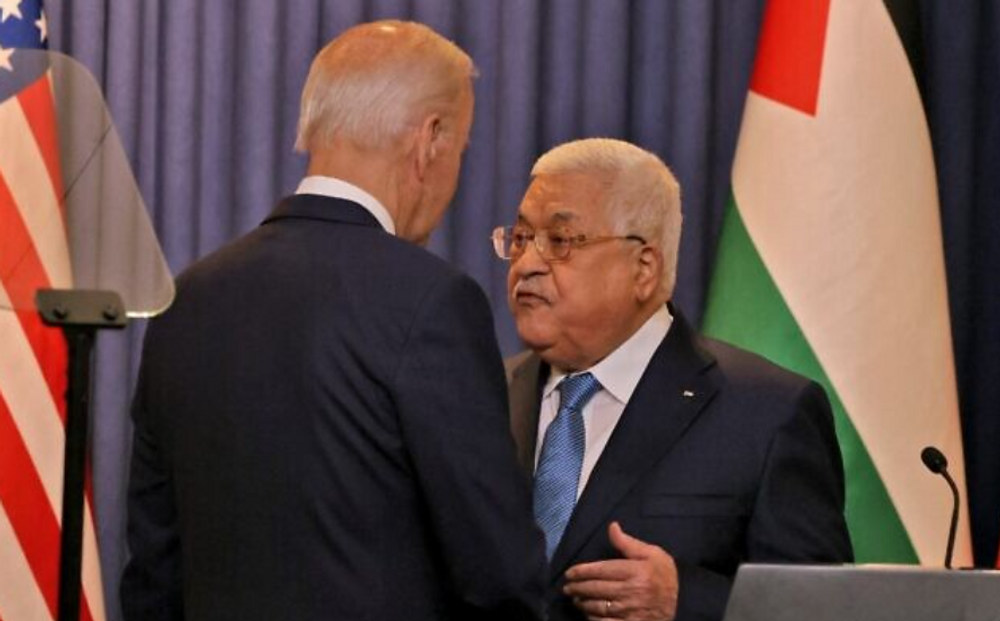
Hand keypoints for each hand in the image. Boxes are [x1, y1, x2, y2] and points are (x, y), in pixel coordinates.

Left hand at [562, 522, 677, 620]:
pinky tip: (588, 614)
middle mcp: (631, 591)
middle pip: (596, 589)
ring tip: (576, 599)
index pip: (601, 570)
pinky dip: (593, 619)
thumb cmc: (665, 575)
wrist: (685, 601)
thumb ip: (628, 543)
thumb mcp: (652, 553)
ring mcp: (630, 610)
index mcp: (634, 571)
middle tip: (568, 586)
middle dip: (578, 587)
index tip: (570, 573)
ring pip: (598, 607)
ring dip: (583, 603)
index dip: (582, 571)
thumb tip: (612, 526)